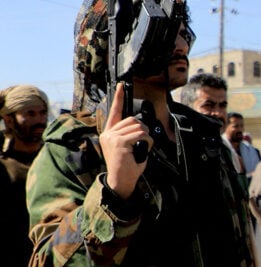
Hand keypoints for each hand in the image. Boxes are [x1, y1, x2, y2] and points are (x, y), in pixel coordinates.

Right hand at [100, 83, 152, 199]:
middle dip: (143, 130)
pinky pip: (140, 135)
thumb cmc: (127, 165)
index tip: (121, 85)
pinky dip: (147, 142)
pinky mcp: (119, 142)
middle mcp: (108, 133)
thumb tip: (141, 125)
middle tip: (142, 143)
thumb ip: (130, 134)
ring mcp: (112, 137)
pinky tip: (140, 151)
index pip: (115, 111)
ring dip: (145, 137)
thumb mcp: (128, 146)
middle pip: (133, 120)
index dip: (119, 98)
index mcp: (109, 132)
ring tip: (140, 149)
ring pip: (138, 127)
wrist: (121, 180)